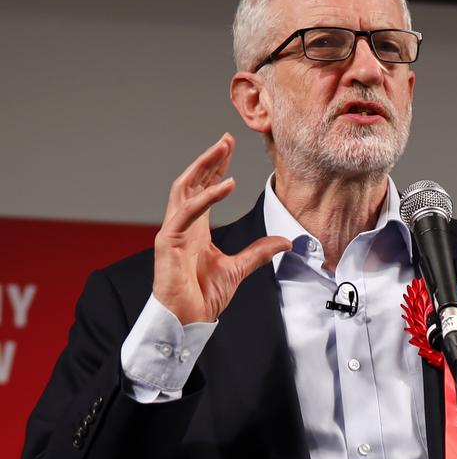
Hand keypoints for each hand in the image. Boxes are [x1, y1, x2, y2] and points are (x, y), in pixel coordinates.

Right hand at [153, 133, 290, 323]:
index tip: (229, 149)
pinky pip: (188, 212)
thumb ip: (259, 252)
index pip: (204, 190)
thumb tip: (285, 241)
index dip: (216, 169)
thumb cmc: (202, 296)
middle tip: (227, 139)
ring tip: (222, 149)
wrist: (187, 319)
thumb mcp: (239, 269)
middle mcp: (183, 225)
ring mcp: (173, 231)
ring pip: (185, 188)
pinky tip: (226, 185)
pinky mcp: (168, 241)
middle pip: (193, 182)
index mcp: (196, 229)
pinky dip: (206, 197)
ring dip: (204, 167)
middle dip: (209, 159)